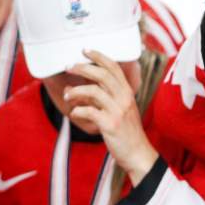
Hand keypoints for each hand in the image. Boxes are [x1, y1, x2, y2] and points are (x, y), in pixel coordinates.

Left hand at [65, 50, 158, 182]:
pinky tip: (74, 113)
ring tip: (67, 95)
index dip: (99, 56)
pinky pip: (89, 111)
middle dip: (83, 67)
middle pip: (102, 74)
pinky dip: (78, 110)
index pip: (114, 67)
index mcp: (127, 93)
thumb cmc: (126, 133)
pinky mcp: (110, 124)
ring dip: (76, 91)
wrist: (138, 154)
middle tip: (69, 66)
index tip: (85, 50)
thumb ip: (103, 97)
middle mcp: (124, 99)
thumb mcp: (120, 110)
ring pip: (94, 91)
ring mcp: (118, 111)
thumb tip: (78, 89)